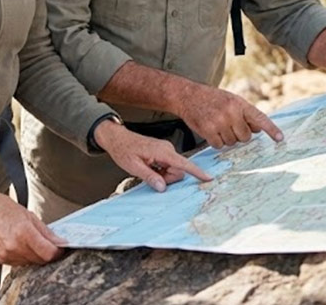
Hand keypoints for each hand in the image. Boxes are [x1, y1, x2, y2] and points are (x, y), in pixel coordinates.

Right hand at [0, 186, 65, 265]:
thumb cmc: (2, 207)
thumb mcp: (28, 214)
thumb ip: (46, 231)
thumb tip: (59, 242)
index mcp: (24, 232)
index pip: (48, 253)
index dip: (58, 252)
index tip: (61, 248)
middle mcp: (15, 246)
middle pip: (41, 260)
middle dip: (48, 253)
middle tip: (48, 243)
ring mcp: (7, 255)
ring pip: (31, 263)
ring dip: (35, 255)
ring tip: (30, 240)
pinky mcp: (0, 259)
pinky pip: (19, 263)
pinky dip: (24, 256)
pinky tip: (20, 244)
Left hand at [93, 120, 211, 191]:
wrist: (117, 138)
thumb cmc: (123, 150)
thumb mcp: (133, 167)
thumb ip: (150, 177)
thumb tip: (162, 187)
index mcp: (162, 152)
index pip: (183, 163)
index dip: (196, 172)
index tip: (208, 177)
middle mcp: (167, 149)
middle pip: (178, 171)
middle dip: (167, 178)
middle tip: (150, 174)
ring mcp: (166, 150)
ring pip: (173, 170)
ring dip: (163, 175)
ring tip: (147, 168)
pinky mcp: (163, 153)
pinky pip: (168, 166)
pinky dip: (160, 170)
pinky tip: (149, 166)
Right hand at [177, 83, 282, 148]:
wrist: (188, 95)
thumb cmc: (212, 99)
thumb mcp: (231, 100)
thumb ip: (245, 114)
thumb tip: (257, 130)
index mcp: (239, 103)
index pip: (259, 118)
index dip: (271, 129)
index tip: (280, 138)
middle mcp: (231, 112)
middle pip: (245, 137)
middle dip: (238, 134)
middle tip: (228, 125)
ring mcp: (219, 121)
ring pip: (232, 142)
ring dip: (226, 138)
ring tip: (217, 124)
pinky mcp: (208, 130)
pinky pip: (219, 145)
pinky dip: (216, 141)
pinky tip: (210, 130)